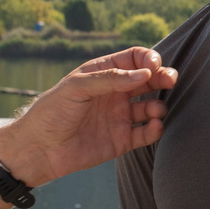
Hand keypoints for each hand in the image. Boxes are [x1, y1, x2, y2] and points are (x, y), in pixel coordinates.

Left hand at [0, 48, 179, 187]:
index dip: (148, 59)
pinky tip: (155, 126)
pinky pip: (146, 133)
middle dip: (162, 78)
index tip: (154, 66)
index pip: (134, 59)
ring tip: (156, 110)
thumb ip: (110, 79)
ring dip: (159, 106)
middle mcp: (114, 93)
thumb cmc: (52, 112)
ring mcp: (119, 116)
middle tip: (171, 80)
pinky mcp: (121, 140)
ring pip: (151, 107)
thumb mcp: (77, 87)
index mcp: (103, 74)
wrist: (39, 149)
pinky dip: (155, 129)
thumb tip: (144, 73)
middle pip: (148, 80)